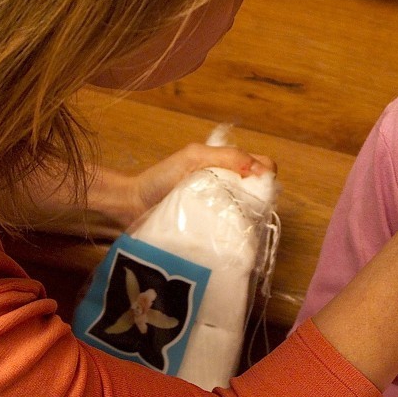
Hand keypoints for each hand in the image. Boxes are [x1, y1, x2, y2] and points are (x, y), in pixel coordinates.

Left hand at [115, 142, 274, 229]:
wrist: (131, 206)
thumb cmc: (161, 178)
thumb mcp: (193, 157)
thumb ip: (227, 157)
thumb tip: (261, 171)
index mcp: (228, 167)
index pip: (263, 167)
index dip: (265, 176)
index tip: (256, 187)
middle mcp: (230, 189)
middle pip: (261, 192)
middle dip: (260, 200)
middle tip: (246, 209)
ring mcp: (222, 213)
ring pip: (251, 215)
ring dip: (249, 220)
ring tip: (238, 226)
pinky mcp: (213, 234)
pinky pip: (234, 234)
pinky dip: (236, 236)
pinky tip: (230, 239)